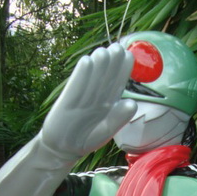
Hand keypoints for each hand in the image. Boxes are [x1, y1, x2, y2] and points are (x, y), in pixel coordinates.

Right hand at [41, 43, 136, 157]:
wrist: (64, 148)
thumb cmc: (87, 138)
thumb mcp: (106, 131)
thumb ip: (118, 118)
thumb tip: (132, 103)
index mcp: (108, 103)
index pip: (117, 83)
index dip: (123, 70)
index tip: (129, 56)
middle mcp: (95, 98)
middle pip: (104, 78)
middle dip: (111, 63)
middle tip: (117, 47)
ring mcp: (80, 99)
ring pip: (91, 81)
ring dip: (97, 66)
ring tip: (103, 51)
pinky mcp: (65, 104)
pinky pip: (74, 88)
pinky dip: (80, 76)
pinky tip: (86, 62)